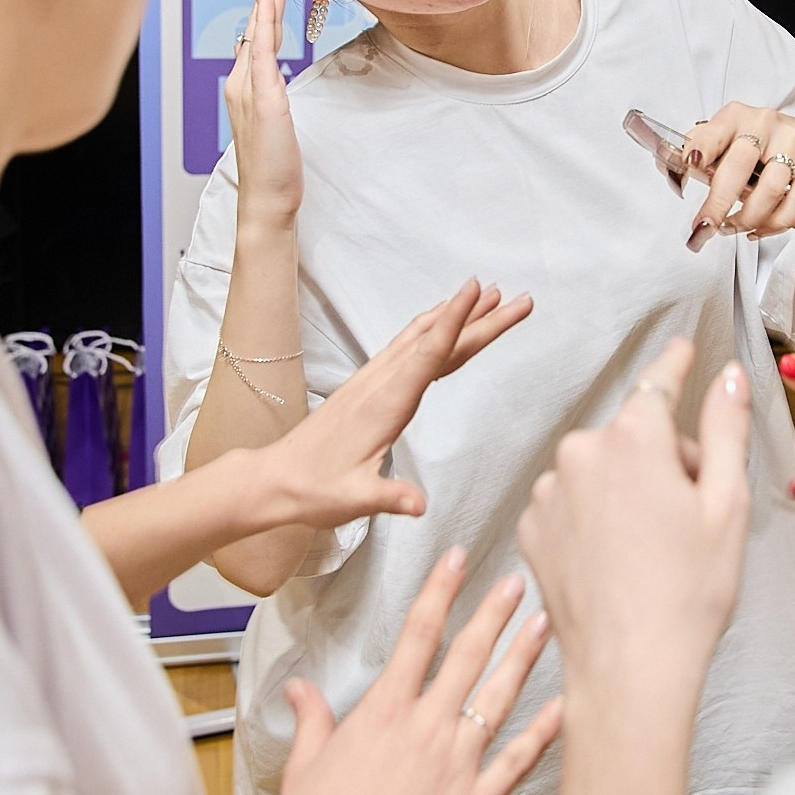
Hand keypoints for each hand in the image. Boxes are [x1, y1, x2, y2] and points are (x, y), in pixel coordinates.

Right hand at [228, 0, 303, 228]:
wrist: (267, 197)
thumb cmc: (275, 164)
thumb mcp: (274, 116)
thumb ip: (267, 86)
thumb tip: (263, 59)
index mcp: (246, 80)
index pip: (258, 25)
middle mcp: (242, 76)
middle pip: (256, 16)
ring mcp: (249, 85)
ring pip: (259, 24)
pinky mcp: (263, 96)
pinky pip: (263, 48)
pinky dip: (264, 19)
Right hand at [266, 549, 562, 794]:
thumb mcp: (305, 765)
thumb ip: (313, 720)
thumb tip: (300, 690)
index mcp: (383, 713)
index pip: (417, 635)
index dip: (440, 591)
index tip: (458, 558)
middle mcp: (425, 729)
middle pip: (467, 657)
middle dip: (494, 614)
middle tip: (518, 582)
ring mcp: (457, 765)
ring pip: (498, 698)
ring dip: (524, 658)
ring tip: (545, 624)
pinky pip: (519, 760)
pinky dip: (543, 731)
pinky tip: (562, 706)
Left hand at [268, 279, 534, 530]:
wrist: (273, 480)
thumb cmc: (313, 490)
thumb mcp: (354, 500)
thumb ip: (389, 498)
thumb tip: (420, 505)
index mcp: (384, 404)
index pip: (428, 354)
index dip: (456, 320)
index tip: (478, 289)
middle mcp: (380, 383)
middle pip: (438, 341)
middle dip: (481, 318)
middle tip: (520, 299)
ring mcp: (373, 381)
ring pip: (422, 338)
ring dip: (458, 316)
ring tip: (491, 297)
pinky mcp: (368, 387)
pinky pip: (408, 347)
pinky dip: (433, 329)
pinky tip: (442, 324)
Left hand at [516, 340, 753, 704]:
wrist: (629, 669)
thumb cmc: (688, 593)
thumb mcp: (727, 504)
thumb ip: (725, 429)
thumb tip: (729, 375)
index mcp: (633, 438)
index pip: (659, 382)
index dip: (677, 364)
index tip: (682, 349)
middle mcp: (580, 453)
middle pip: (633, 435)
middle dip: (662, 458)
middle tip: (691, 516)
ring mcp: (548, 491)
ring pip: (600, 470)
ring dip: (625, 490)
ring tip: (652, 549)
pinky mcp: (531, 528)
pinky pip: (571, 503)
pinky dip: (593, 519)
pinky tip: (617, 560)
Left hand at [682, 103, 794, 247]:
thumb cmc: (757, 143)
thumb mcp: (725, 140)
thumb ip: (696, 154)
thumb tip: (669, 175)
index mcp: (733, 117)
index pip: (711, 133)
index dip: (700, 150)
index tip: (690, 167)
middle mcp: (762, 123)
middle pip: (739, 167)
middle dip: (719, 203)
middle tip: (705, 227)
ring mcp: (792, 139)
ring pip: (770, 189)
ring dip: (748, 218)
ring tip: (732, 228)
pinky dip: (776, 223)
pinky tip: (759, 229)